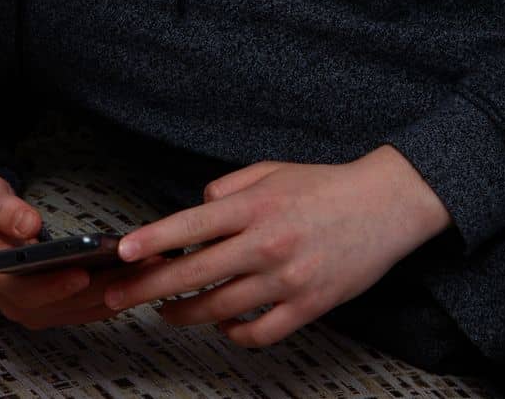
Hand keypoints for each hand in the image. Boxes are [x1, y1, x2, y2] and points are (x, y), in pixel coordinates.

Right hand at [0, 173, 169, 330]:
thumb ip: (2, 210)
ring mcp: (41, 312)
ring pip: (85, 308)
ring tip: (150, 266)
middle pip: (68, 303)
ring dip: (119, 291)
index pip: (29, 292)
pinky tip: (141, 276)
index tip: (83, 272)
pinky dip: (116, 294)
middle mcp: (20, 305)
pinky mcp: (58, 310)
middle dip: (105, 285)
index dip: (57, 286)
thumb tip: (28, 224)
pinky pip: (91, 308)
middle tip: (138, 264)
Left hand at [100, 147, 452, 346]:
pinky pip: (258, 333)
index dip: (153, 240)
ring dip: (184, 314)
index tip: (124, 253)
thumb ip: (227, 190)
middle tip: (118, 296)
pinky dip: (233, 334)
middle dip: (147, 288)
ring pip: (220, 309)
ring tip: (165, 311)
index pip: (191, 224)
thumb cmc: (325, 186)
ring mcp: (288, 279)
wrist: (387, 205)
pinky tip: (222, 325)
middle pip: (194, 274)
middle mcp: (267, 244)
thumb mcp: (271, 171)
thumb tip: (194, 214)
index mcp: (255, 207)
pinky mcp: (309, 306)